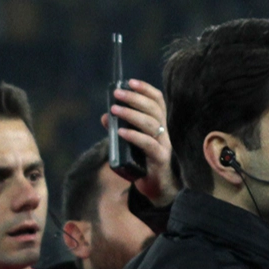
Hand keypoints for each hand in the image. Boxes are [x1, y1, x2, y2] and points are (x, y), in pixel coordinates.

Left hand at [103, 79, 178, 206]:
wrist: (156, 186)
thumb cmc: (143, 161)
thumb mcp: (130, 141)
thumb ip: (119, 128)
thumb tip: (105, 117)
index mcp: (158, 123)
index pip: (157, 100)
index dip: (145, 89)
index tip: (130, 82)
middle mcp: (163, 131)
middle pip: (153, 108)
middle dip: (134, 98)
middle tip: (117, 94)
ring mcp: (163, 144)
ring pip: (151, 123)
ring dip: (131, 114)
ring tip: (114, 110)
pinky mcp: (159, 158)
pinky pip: (148, 144)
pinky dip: (134, 136)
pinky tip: (121, 132)